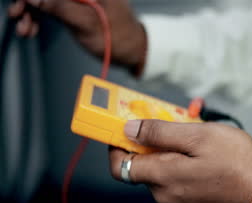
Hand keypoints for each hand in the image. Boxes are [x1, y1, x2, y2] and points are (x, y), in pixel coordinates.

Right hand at [8, 0, 145, 70]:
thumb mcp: (86, 24)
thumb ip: (59, 7)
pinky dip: (42, 15)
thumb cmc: (119, 38)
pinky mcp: (78, 4)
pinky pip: (53, 4)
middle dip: (30, 2)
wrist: (134, 50)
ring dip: (33, 11)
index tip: (23, 4)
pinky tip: (34, 27)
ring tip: (26, 28)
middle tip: (19, 16)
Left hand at [108, 120, 251, 202]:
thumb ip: (159, 132)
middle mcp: (165, 196)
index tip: (125, 131)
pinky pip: (177, 186)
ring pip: (162, 176)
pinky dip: (182, 170)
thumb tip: (129, 129)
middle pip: (144, 168)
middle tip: (174, 127)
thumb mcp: (198, 135)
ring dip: (171, 157)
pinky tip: (202, 159)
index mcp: (162, 176)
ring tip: (195, 141)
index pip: (119, 166)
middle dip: (153, 146)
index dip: (117, 146)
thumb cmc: (236, 161)